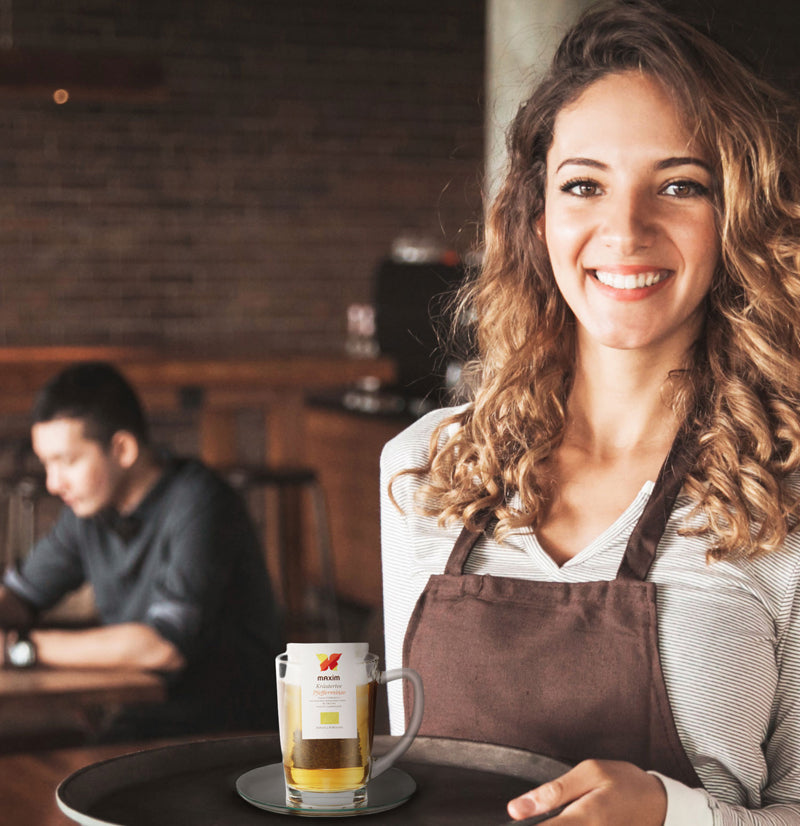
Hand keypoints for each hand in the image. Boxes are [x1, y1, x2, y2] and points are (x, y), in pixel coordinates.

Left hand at [507, 759, 666, 824]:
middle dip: (539, 825)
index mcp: (585, 819)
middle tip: (527, 816)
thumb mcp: (589, 773)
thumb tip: (516, 809)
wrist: (663, 806)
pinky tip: (561, 818)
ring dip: (551, 824)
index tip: (510, 823)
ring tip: (549, 814)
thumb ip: (552, 792)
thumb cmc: (625, 784)